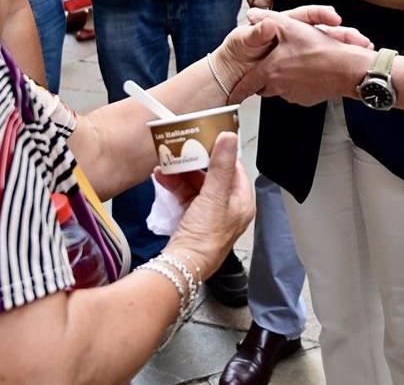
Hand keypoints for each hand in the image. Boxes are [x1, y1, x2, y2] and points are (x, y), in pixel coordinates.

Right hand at [161, 132, 253, 277]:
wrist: (183, 264)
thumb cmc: (205, 236)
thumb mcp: (214, 195)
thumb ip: (221, 165)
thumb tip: (229, 138)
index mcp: (242, 202)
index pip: (235, 169)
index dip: (221, 154)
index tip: (207, 140)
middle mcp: (229, 208)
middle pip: (213, 176)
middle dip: (194, 163)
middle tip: (182, 150)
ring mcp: (210, 214)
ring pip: (197, 185)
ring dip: (181, 173)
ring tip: (167, 163)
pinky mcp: (194, 220)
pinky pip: (186, 196)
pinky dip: (175, 186)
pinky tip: (162, 177)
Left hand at [239, 9, 372, 105]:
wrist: (346, 69)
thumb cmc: (319, 49)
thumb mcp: (290, 27)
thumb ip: (268, 20)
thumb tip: (252, 15)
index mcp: (270, 70)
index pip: (247, 85)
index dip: (238, 90)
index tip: (232, 97)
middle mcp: (279, 87)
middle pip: (263, 87)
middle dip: (263, 80)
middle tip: (268, 68)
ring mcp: (293, 95)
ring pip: (280, 90)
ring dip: (282, 80)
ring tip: (294, 64)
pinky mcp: (307, 100)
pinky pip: (296, 93)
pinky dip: (298, 84)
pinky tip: (307, 71)